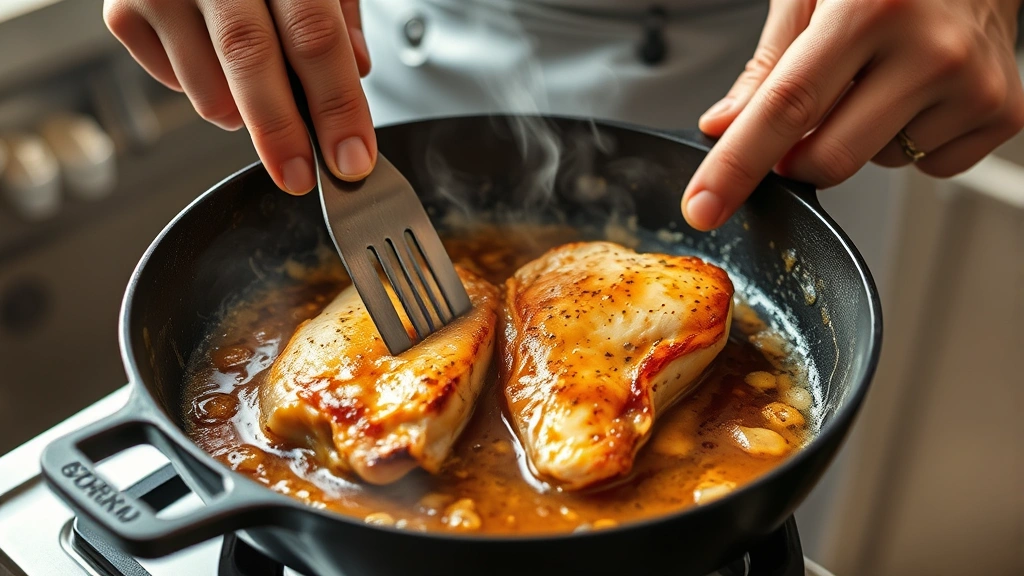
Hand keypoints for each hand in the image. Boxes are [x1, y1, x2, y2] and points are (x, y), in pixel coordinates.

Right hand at [103, 0, 376, 193]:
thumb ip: (338, 13)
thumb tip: (354, 71)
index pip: (314, 36)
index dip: (337, 105)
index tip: (351, 159)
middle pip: (250, 60)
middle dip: (283, 134)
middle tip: (302, 176)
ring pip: (208, 89)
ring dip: (246, 115)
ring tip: (264, 93)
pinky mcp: (123, 11)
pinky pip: (173, 85)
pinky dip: (204, 91)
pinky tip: (216, 60)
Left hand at [683, 0, 1023, 230]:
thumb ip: (768, 64)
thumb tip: (724, 127)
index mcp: (869, 7)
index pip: (783, 108)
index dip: (735, 165)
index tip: (702, 207)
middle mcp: (930, 49)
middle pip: (827, 159)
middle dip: (795, 158)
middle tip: (801, 120)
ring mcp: (973, 86)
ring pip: (877, 165)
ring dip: (859, 138)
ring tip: (882, 75)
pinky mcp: (1003, 112)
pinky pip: (927, 167)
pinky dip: (908, 141)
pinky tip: (919, 92)